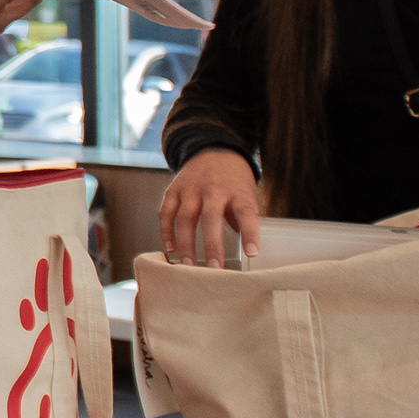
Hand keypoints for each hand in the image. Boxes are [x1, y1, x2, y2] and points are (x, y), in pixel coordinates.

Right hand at [159, 147, 260, 264]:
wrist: (214, 150)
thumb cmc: (233, 180)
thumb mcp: (247, 194)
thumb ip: (242, 218)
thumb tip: (242, 247)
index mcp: (237, 191)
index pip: (246, 213)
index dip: (249, 233)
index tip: (251, 252)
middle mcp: (213, 189)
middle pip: (211, 218)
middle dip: (212, 245)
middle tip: (214, 267)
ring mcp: (191, 189)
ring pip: (185, 218)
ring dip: (186, 243)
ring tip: (189, 264)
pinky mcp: (173, 190)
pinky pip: (166, 213)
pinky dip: (166, 231)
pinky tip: (170, 248)